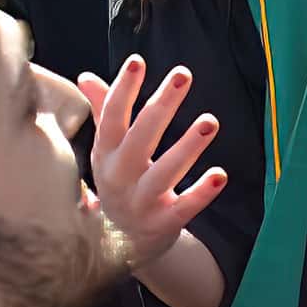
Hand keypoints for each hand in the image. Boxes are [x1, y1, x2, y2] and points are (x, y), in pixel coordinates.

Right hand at [77, 56, 227, 266]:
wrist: (120, 244)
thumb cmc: (118, 182)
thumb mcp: (106, 150)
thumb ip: (102, 111)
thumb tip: (85, 76)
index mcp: (105, 153)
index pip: (112, 117)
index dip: (123, 89)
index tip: (137, 61)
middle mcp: (119, 176)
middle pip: (140, 137)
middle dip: (162, 105)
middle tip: (183, 75)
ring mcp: (140, 202)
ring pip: (165, 171)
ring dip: (188, 146)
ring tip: (211, 120)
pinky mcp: (163, 223)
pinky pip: (184, 207)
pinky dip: (201, 192)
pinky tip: (220, 174)